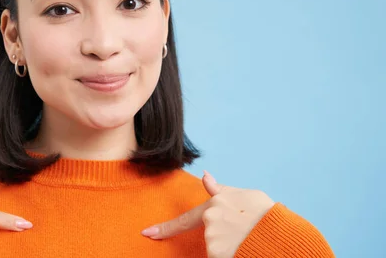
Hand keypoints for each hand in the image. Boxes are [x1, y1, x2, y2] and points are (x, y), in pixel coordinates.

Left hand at [141, 171, 274, 257]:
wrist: (278, 231)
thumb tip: (205, 176)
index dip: (165, 228)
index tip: (147, 233)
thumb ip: (221, 191)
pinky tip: (244, 249)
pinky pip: (219, 256)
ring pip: (216, 249)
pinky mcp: (216, 254)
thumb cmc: (266, 214)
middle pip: (210, 237)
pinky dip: (230, 254)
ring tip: (247, 239)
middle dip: (223, 239)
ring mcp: (212, 238)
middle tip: (243, 234)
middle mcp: (210, 220)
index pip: (185, 219)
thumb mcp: (244, 196)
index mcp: (215, 205)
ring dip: (229, 247)